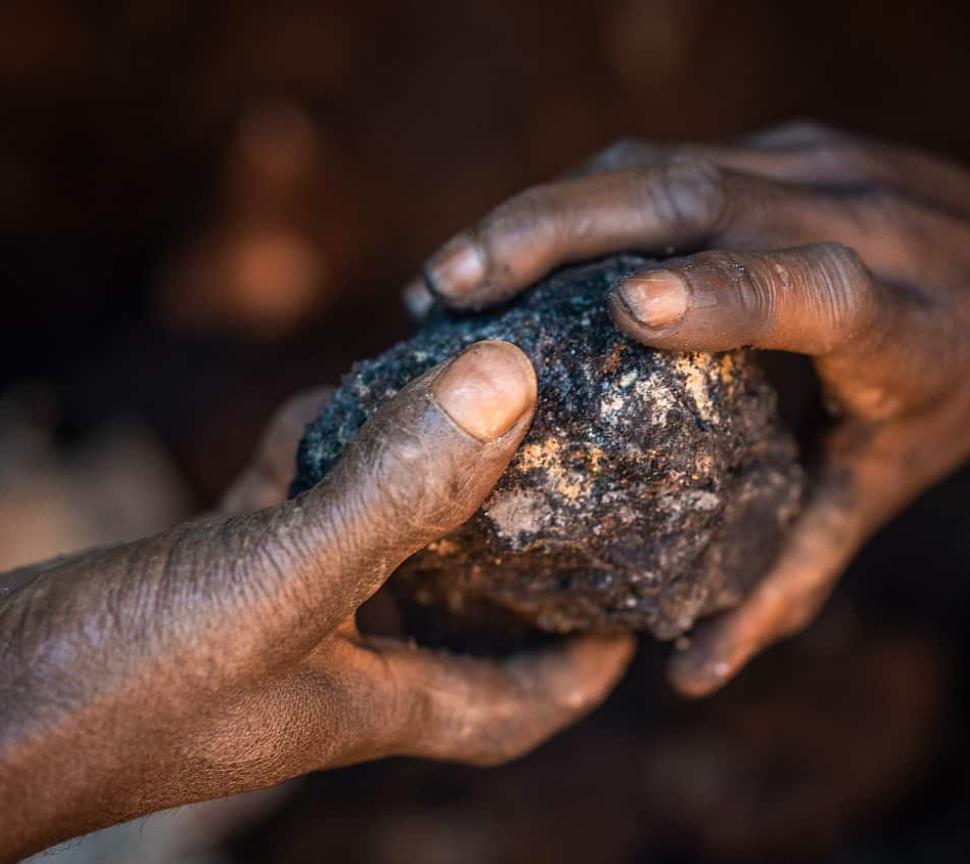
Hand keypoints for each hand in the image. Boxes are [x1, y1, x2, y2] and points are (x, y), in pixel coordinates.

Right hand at [0, 341, 633, 860]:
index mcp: (375, 700)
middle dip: (516, 558)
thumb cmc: (114, 688)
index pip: (516, 705)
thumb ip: (394, 488)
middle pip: (459, 619)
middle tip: (573, 480)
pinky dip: (316, 457)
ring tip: (470, 417)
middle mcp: (334, 664)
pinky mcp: (206, 576)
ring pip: (374, 548)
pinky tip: (334, 404)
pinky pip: (288, 509)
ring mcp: (268, 619)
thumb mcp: (277, 580)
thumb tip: (509, 382)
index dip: (584, 668)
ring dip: (416, 487)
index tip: (637, 609)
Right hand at [408, 123, 969, 696]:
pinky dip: (581, 196)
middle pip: (701, 196)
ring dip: (546, 208)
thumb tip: (692, 671)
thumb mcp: (890, 481)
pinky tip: (516, 242)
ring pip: (664, 163)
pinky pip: (666, 158)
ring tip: (452, 272)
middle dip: (558, 229)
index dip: (724, 292)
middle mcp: (859, 218)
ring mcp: (819, 165)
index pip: (813, 286)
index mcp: (900, 320)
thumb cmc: (963, 384)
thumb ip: (795, 573)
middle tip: (451, 284)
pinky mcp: (789, 144)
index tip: (628, 305)